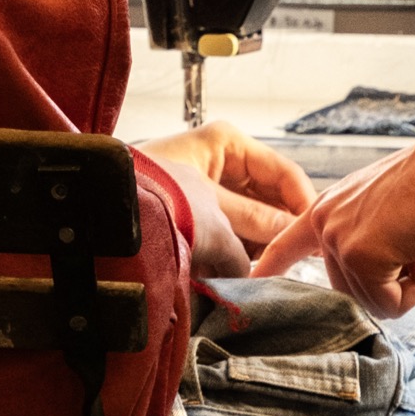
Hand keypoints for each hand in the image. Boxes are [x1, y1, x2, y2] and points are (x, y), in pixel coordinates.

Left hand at [137, 121, 316, 279]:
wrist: (99, 211)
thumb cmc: (156, 196)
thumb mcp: (216, 212)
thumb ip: (258, 227)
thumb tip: (290, 244)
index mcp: (228, 143)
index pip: (284, 173)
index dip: (303, 205)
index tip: (315, 238)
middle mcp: (218, 160)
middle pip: (267, 197)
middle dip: (278, 230)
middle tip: (295, 262)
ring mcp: (202, 186)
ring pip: (247, 218)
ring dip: (257, 245)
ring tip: (269, 272)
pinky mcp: (188, 212)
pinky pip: (224, 231)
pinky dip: (235, 251)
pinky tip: (244, 272)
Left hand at [256, 114, 414, 316]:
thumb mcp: (378, 206)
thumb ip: (362, 233)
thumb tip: (372, 270)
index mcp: (324, 211)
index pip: (284, 244)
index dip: (271, 266)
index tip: (253, 280)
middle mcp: (324, 227)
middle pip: (349, 291)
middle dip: (389, 283)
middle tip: (413, 249)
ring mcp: (339, 242)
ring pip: (372, 302)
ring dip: (406, 286)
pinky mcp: (362, 258)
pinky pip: (390, 304)